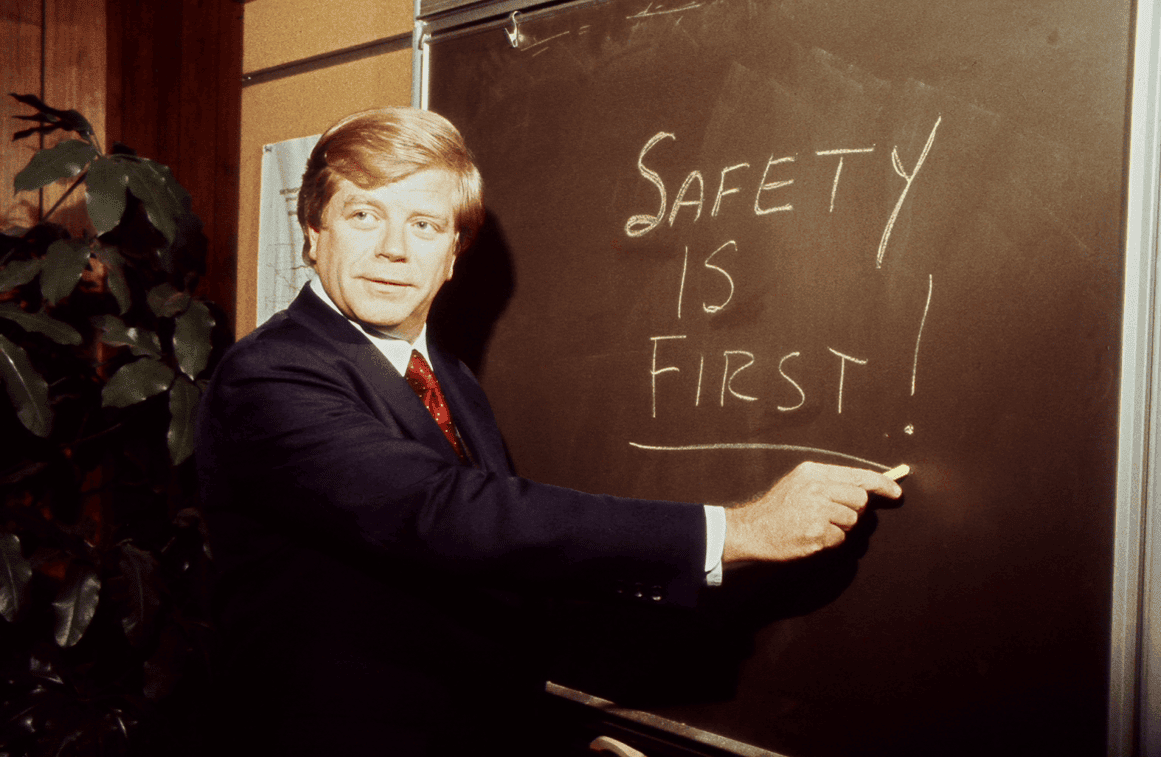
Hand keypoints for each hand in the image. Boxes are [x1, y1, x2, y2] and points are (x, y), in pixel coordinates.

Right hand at [722, 462, 902, 563]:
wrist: (752, 529)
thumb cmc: (778, 508)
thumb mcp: (800, 483)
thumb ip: (829, 482)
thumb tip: (864, 489)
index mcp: (814, 472)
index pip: (858, 475)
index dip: (882, 484)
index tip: (896, 492)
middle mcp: (817, 487)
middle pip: (860, 500)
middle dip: (854, 512)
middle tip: (833, 516)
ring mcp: (817, 510)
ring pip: (852, 521)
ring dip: (840, 528)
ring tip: (816, 525)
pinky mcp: (816, 532)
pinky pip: (840, 539)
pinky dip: (829, 542)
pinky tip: (811, 536)